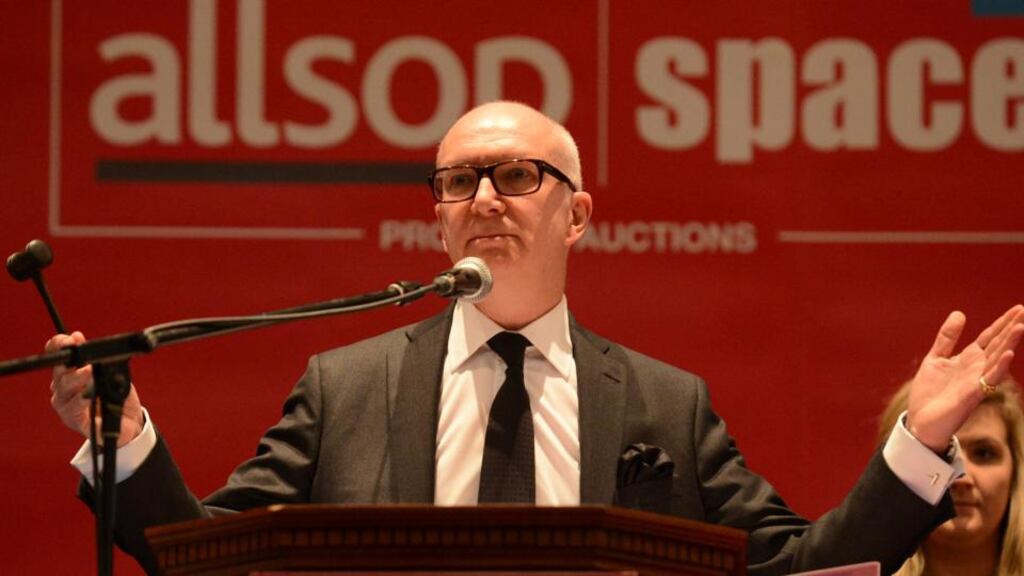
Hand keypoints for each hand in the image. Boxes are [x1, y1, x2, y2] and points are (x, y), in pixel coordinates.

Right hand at [47, 331, 144, 447]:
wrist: (129, 422)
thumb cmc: (116, 396)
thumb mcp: (110, 373)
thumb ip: (95, 358)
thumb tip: (78, 337)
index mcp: (69, 375)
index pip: (57, 357)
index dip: (59, 346)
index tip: (70, 339)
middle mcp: (63, 390)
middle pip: (59, 372)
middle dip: (70, 360)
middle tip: (81, 352)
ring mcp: (67, 406)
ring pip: (64, 389)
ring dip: (78, 378)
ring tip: (90, 371)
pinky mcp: (75, 421)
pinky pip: (74, 409)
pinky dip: (82, 399)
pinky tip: (89, 394)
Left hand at [907, 305, 1023, 451]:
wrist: (920, 421)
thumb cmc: (930, 393)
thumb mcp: (935, 359)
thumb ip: (947, 338)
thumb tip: (960, 314)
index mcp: (968, 359)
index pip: (989, 337)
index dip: (1002, 323)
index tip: (1018, 308)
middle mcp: (977, 368)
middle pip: (997, 344)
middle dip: (1010, 328)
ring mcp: (976, 381)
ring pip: (997, 359)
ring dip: (1009, 343)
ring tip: (1021, 326)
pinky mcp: (972, 394)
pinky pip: (989, 379)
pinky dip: (999, 366)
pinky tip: (1008, 354)